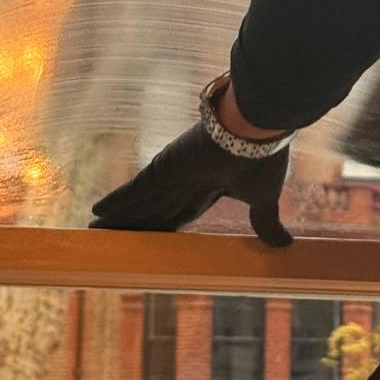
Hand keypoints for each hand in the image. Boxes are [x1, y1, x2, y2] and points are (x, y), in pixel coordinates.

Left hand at [89, 122, 292, 246]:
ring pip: (140, 203)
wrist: (256, 132)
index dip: (164, 229)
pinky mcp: (163, 168)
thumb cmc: (263, 161)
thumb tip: (286, 246)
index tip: (150, 244)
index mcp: (211, 187)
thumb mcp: (264, 199)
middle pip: (155, 210)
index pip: (181, 213)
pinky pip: (134, 188)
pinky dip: (116, 200)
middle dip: (134, 226)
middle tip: (112, 241)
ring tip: (94, 233)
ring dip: (117, 218)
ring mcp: (173, 173)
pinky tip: (97, 211)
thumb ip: (265, 222)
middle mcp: (188, 180)